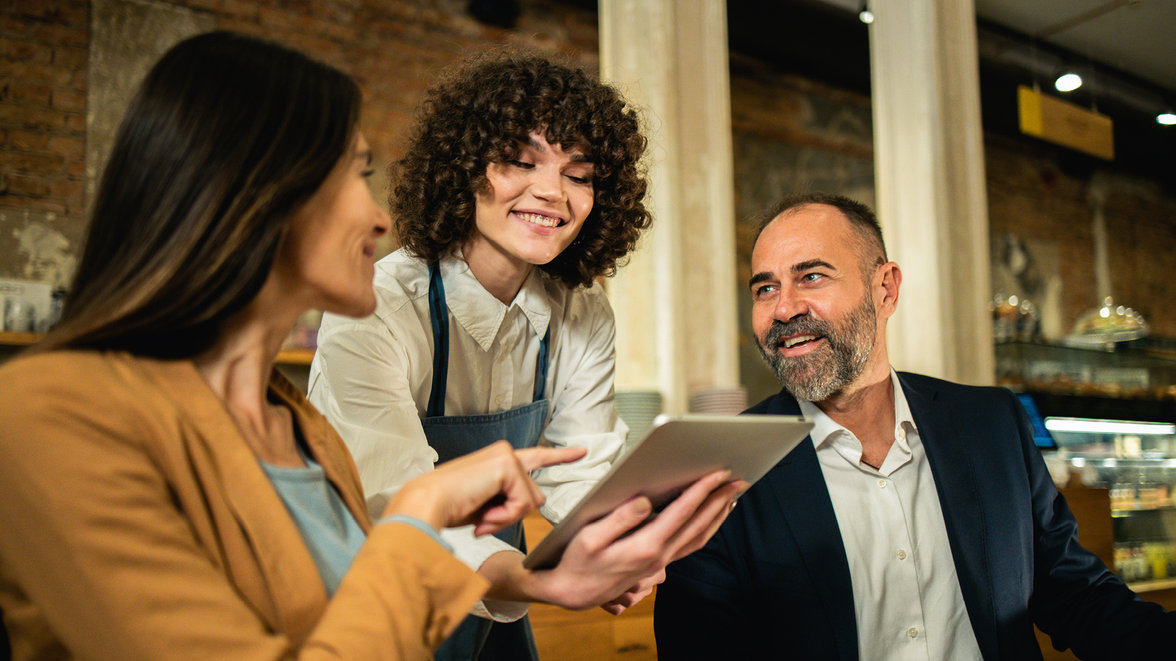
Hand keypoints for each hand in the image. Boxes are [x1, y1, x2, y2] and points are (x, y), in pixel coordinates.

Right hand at [382, 441, 586, 534]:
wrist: (427, 505)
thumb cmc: (450, 508)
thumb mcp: (487, 505)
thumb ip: (509, 501)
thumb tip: (531, 506)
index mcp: (499, 460)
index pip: (537, 457)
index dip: (561, 457)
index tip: (583, 452)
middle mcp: (505, 452)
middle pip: (535, 497)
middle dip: (513, 516)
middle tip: (485, 520)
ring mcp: (507, 456)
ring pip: (530, 502)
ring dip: (507, 517)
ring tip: (482, 517)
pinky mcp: (507, 465)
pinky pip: (522, 503)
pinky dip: (505, 516)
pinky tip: (485, 514)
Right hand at [522, 470, 746, 609]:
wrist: (572, 592)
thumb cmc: (577, 561)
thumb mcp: (590, 537)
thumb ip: (620, 519)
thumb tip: (646, 501)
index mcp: (644, 547)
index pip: (681, 513)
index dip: (701, 491)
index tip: (718, 473)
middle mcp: (658, 557)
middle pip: (698, 525)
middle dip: (719, 500)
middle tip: (739, 479)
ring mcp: (660, 563)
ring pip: (699, 538)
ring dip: (718, 515)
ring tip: (732, 495)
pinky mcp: (657, 565)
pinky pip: (690, 546)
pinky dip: (706, 529)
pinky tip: (710, 518)